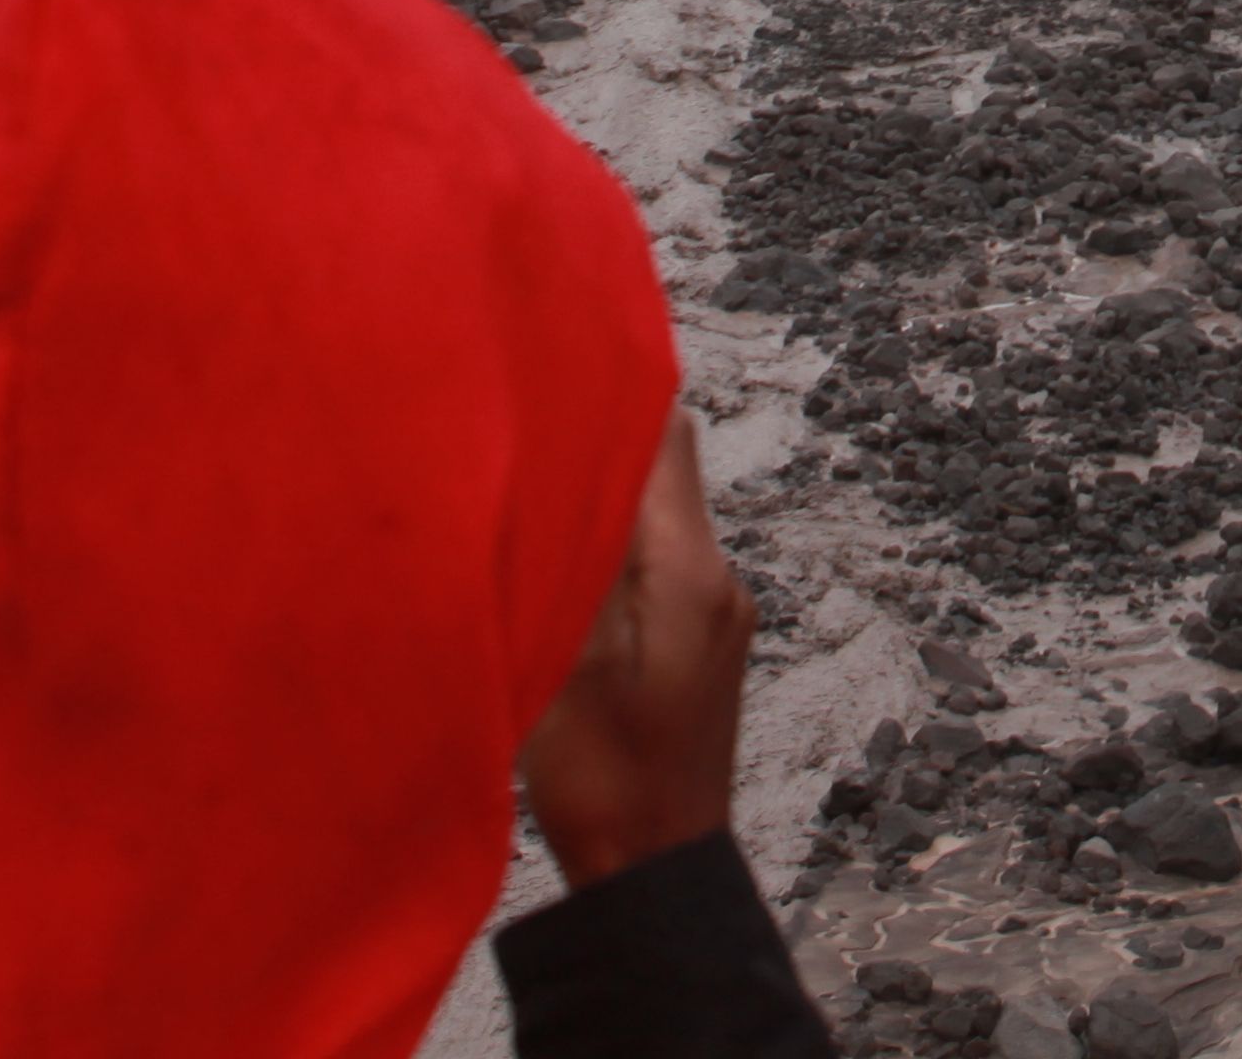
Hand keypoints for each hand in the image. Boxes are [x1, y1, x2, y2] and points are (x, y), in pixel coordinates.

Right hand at [519, 412, 752, 886]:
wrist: (657, 873)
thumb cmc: (605, 784)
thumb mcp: (563, 668)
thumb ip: (566, 562)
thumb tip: (549, 474)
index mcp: (689, 572)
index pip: (663, 438)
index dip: (609, 394)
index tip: (549, 369)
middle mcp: (719, 578)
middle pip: (661, 470)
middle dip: (595, 445)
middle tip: (522, 427)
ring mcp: (717, 610)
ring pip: (656, 517)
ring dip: (601, 502)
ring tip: (532, 497)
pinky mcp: (702, 638)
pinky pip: (660, 561)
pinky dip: (614, 549)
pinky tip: (562, 566)